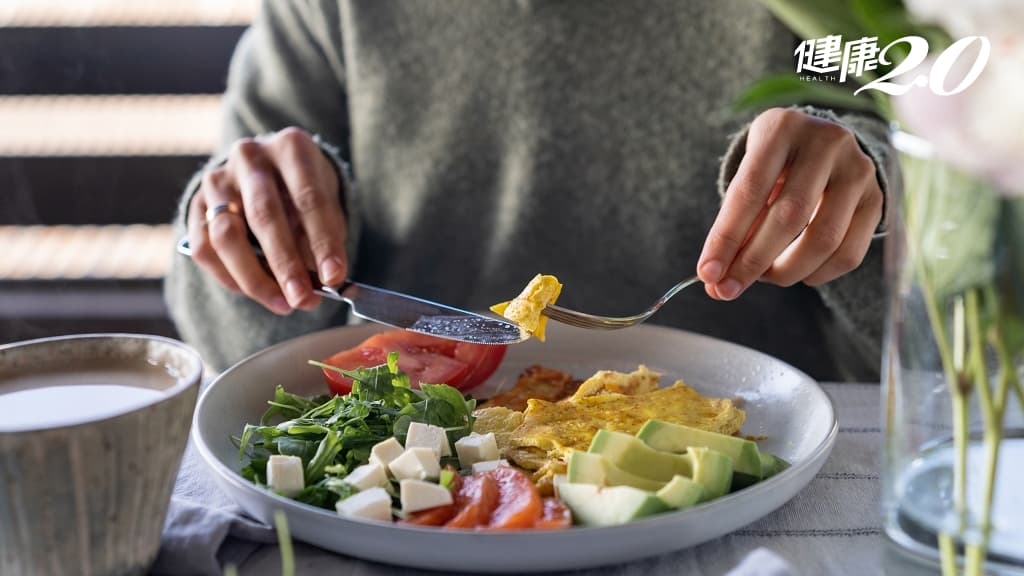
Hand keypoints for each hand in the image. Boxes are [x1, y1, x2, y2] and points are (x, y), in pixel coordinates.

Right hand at [187, 127, 347, 313]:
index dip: (323, 242)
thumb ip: (325, 235)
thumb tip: (324, 280)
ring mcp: (217, 179)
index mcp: (291, 148)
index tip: (335, 277)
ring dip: (255, 278)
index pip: (308, 198)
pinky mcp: (194, 204)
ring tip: (283, 303)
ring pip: (226, 236)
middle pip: (264, 215)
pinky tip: (256, 293)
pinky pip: (204, 249)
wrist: (268, 169)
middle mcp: (250, 157)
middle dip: (286, 265)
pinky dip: (230, 278)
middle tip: (303, 299)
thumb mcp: (326, 201)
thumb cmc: (304, 190)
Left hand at [697, 108, 882, 299]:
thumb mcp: (749, 176)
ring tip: (763, 277)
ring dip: (786, 271)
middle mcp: (826, 141)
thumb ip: (734, 222)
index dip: (726, 237)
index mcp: (782, 128)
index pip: (749, 191)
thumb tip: (715, 280)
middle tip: (728, 289)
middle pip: (788, 217)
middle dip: (752, 261)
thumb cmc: (773, 166)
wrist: (821, 144)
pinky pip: (849, 253)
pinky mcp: (877, 198)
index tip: (707, 273)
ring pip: (823, 239)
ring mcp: (858, 169)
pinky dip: (818, 274)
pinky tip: (798, 273)